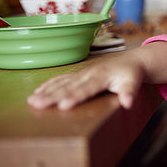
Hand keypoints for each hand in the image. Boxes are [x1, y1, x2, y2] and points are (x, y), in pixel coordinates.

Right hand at [27, 51, 144, 109]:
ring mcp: (82, 73)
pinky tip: (37, 92)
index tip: (63, 105)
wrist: (132, 61)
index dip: (75, 96)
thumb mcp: (134, 82)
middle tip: (37, 104)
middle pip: (69, 86)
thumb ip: (130, 92)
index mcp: (102, 76)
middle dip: (52, 95)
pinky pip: (62, 79)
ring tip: (31, 100)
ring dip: (46, 91)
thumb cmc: (132, 73)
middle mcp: (89, 74)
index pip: (87, 89)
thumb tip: (127, 103)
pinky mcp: (79, 74)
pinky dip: (49, 85)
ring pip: (62, 83)